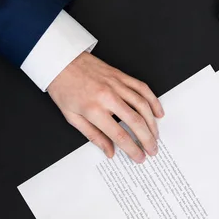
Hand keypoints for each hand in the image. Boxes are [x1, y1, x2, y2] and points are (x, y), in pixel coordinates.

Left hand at [48, 52, 163, 162]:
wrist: (60, 61)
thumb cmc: (63, 88)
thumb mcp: (72, 117)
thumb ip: (93, 136)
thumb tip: (109, 151)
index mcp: (93, 109)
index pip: (119, 134)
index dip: (132, 149)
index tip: (139, 157)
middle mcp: (108, 96)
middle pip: (135, 121)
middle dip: (147, 139)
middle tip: (153, 150)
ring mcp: (117, 84)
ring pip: (142, 105)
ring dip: (152, 123)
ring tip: (155, 136)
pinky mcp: (121, 76)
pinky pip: (142, 88)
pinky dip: (153, 101)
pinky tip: (158, 113)